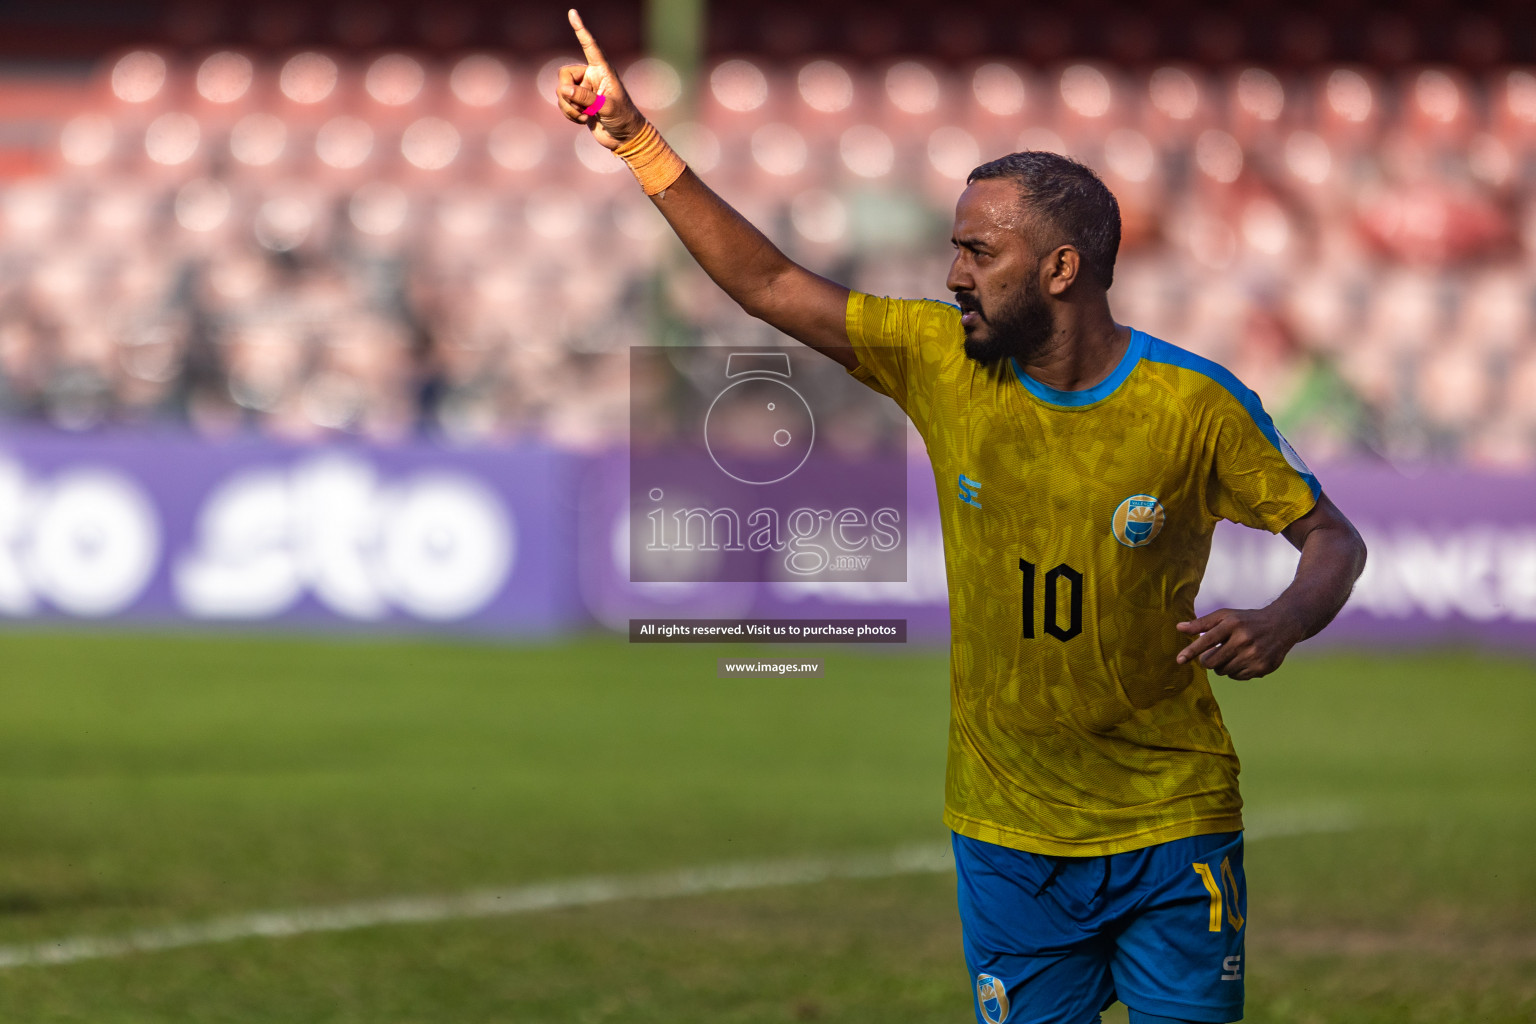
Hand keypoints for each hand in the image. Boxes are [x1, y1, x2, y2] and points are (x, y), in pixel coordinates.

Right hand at [556, 8, 644, 150]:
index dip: (581, 30)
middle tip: (581, 108)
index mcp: (602, 71)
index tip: (573, 13)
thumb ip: (585, 98)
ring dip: (569, 107)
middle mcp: (591, 77)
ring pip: (561, 91)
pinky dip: (569, 114)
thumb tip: (563, 89)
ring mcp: (583, 90)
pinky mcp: (578, 103)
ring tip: (585, 117)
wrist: (624, 138)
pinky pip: (563, 103)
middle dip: (567, 92)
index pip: (590, 46)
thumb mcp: (607, 108)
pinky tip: (583, 120)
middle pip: (564, 74)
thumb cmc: (623, 118)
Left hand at [1174, 607, 1303, 679]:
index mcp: (1233, 624)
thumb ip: (1202, 623)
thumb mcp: (1225, 615)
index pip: (1206, 640)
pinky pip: (1237, 677)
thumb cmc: (1246, 620)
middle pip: (1212, 662)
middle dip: (1208, 660)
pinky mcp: (1263, 667)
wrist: (1282, 625)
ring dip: (1222, 665)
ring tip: (1233, 653)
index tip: (1179, 660)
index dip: (1191, 651)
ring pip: (1223, 671)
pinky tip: (1244, 659)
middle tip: (1214, 653)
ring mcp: (1255, 655)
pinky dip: (1235, 671)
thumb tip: (1178, 627)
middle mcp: (1244, 639)